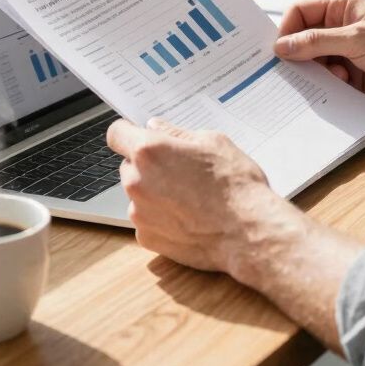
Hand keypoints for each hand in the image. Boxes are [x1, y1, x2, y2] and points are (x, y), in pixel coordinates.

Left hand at [106, 117, 295, 274]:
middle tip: (180, 170)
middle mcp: (137, 181)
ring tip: (189, 198)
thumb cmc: (235, 184)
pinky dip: (161, 217)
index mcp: (151, 151)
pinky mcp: (147, 238)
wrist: (248, 232)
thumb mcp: (213, 143)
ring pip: (138, 193)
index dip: (128, 132)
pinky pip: (147, 219)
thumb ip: (178, 134)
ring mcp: (139, 213)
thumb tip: (156, 127)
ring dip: (154, 192)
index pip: (117, 133)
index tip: (138, 136)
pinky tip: (188, 218)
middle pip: (129, 165)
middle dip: (148, 165)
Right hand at [274, 0, 364, 109]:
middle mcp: (339, 27)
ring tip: (336, 77)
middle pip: (302, 39)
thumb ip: (316, 42)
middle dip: (299, 55)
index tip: (279, 52)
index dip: (286, 30)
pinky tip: (342, 87)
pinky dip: (327, 85)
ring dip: (317, 72)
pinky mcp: (351, 74)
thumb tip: (281, 47)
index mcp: (340, 6)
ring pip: (313, 62)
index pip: (299, 12)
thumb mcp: (356, 39)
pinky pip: (327, 80)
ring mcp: (345, 51)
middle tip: (297, 72)